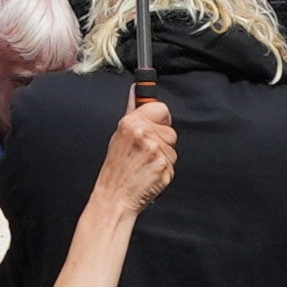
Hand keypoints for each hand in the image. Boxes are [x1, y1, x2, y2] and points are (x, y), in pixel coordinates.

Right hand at [93, 93, 180, 212]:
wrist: (114, 197)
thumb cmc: (115, 169)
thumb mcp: (118, 136)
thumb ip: (132, 111)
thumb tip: (137, 89)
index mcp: (131, 123)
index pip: (161, 108)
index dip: (160, 119)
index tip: (155, 126)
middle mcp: (144, 135)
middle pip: (170, 130)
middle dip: (162, 141)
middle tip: (146, 152)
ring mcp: (156, 152)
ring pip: (173, 148)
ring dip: (164, 156)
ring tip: (146, 164)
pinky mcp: (165, 168)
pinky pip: (173, 164)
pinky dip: (164, 170)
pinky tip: (150, 174)